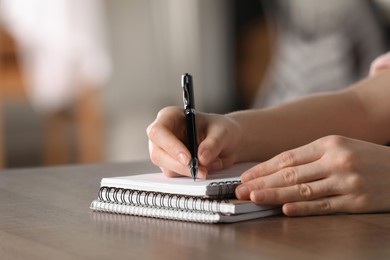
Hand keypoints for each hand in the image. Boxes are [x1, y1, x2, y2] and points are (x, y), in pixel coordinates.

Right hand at [147, 106, 241, 177]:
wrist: (227, 141)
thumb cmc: (220, 129)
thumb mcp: (222, 132)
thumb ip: (213, 144)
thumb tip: (202, 158)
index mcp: (170, 117)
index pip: (159, 131)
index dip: (170, 145)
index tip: (187, 158)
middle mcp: (163, 134)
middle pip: (158, 153)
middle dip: (179, 165)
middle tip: (200, 170)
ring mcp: (165, 151)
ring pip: (166, 167)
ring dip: (187, 171)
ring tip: (208, 168)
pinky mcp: (171, 165)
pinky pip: (175, 174)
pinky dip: (190, 175)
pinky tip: (203, 169)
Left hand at [236, 135, 389, 215]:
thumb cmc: (366, 157)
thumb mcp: (340, 146)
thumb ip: (311, 156)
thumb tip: (277, 169)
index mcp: (329, 143)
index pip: (288, 157)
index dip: (264, 168)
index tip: (246, 176)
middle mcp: (337, 160)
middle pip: (291, 174)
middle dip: (262, 183)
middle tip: (240, 190)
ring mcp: (347, 182)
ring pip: (303, 190)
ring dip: (275, 195)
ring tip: (254, 198)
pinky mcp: (357, 202)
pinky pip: (325, 206)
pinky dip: (303, 208)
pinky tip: (285, 209)